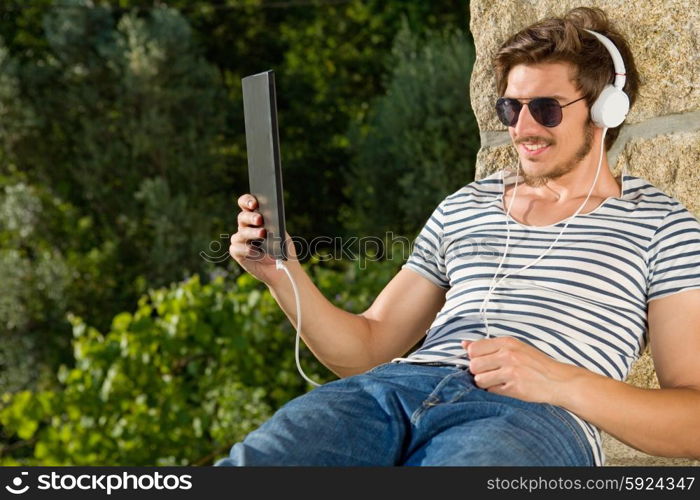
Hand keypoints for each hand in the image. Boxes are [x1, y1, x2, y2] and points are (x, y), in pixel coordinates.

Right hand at [229, 194, 296, 285]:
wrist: (284, 269)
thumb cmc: (283, 249)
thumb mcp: (282, 234)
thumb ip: (274, 224)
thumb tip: (267, 215)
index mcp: (256, 218)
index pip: (246, 204)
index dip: (247, 200)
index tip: (254, 203)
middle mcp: (246, 227)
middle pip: (242, 217)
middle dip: (250, 217)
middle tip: (260, 219)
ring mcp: (241, 240)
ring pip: (240, 233)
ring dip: (251, 233)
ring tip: (262, 234)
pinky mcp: (238, 254)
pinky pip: (236, 248)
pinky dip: (245, 249)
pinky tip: (255, 251)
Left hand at [462, 337, 579, 405]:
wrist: (559, 381)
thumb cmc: (535, 364)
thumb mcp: (514, 347)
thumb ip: (489, 346)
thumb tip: (463, 344)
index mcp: (507, 342)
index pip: (473, 349)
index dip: (475, 357)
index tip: (484, 361)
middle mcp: (508, 355)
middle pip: (473, 365)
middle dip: (478, 371)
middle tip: (491, 373)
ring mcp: (511, 372)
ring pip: (479, 380)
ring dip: (486, 383)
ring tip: (498, 381)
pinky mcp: (515, 388)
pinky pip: (491, 391)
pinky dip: (495, 391)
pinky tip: (507, 388)